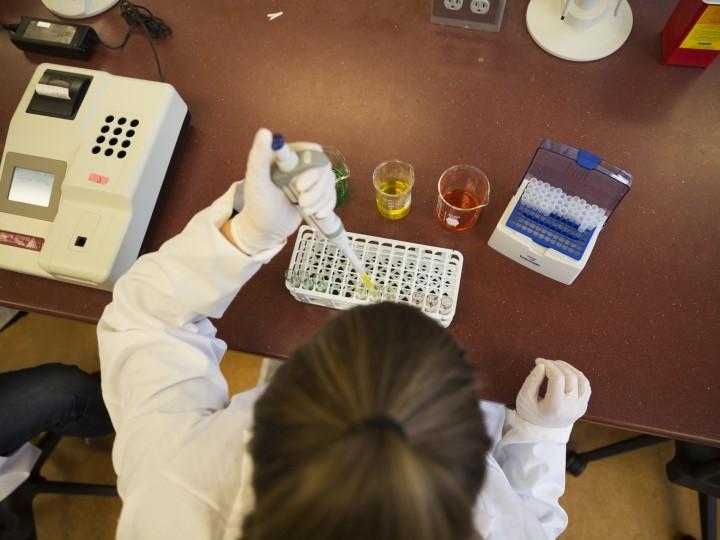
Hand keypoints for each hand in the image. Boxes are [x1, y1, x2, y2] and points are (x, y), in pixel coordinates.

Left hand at [228, 128, 335, 255]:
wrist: (265, 230)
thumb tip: (264, 132)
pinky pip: (331, 195)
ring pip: (329, 182)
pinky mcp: (316, 194)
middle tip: (302, 201)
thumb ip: (259, 157)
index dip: (312, 167)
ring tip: (305, 210)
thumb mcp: (256, 181)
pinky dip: (327, 205)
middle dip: (316, 188)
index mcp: (287, 157)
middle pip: (323, 168)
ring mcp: (309, 181)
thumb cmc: (257, 206)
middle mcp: (300, 166)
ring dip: (321, 198)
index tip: (300, 184)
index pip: (311, 151)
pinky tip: (317, 214)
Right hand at [515, 358, 590, 428]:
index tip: (538, 361)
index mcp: (554, 407)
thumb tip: (543, 365)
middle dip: (556, 365)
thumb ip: (532, 380)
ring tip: (556, 365)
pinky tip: (566, 373)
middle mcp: (570, 408)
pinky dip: (578, 376)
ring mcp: (579, 408)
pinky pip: (586, 387)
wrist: (540, 432)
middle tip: (545, 363)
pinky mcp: (582, 407)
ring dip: (569, 368)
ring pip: (581, 380)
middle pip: (569, 377)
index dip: (548, 365)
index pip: (557, 378)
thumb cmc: (530, 412)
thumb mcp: (524, 397)